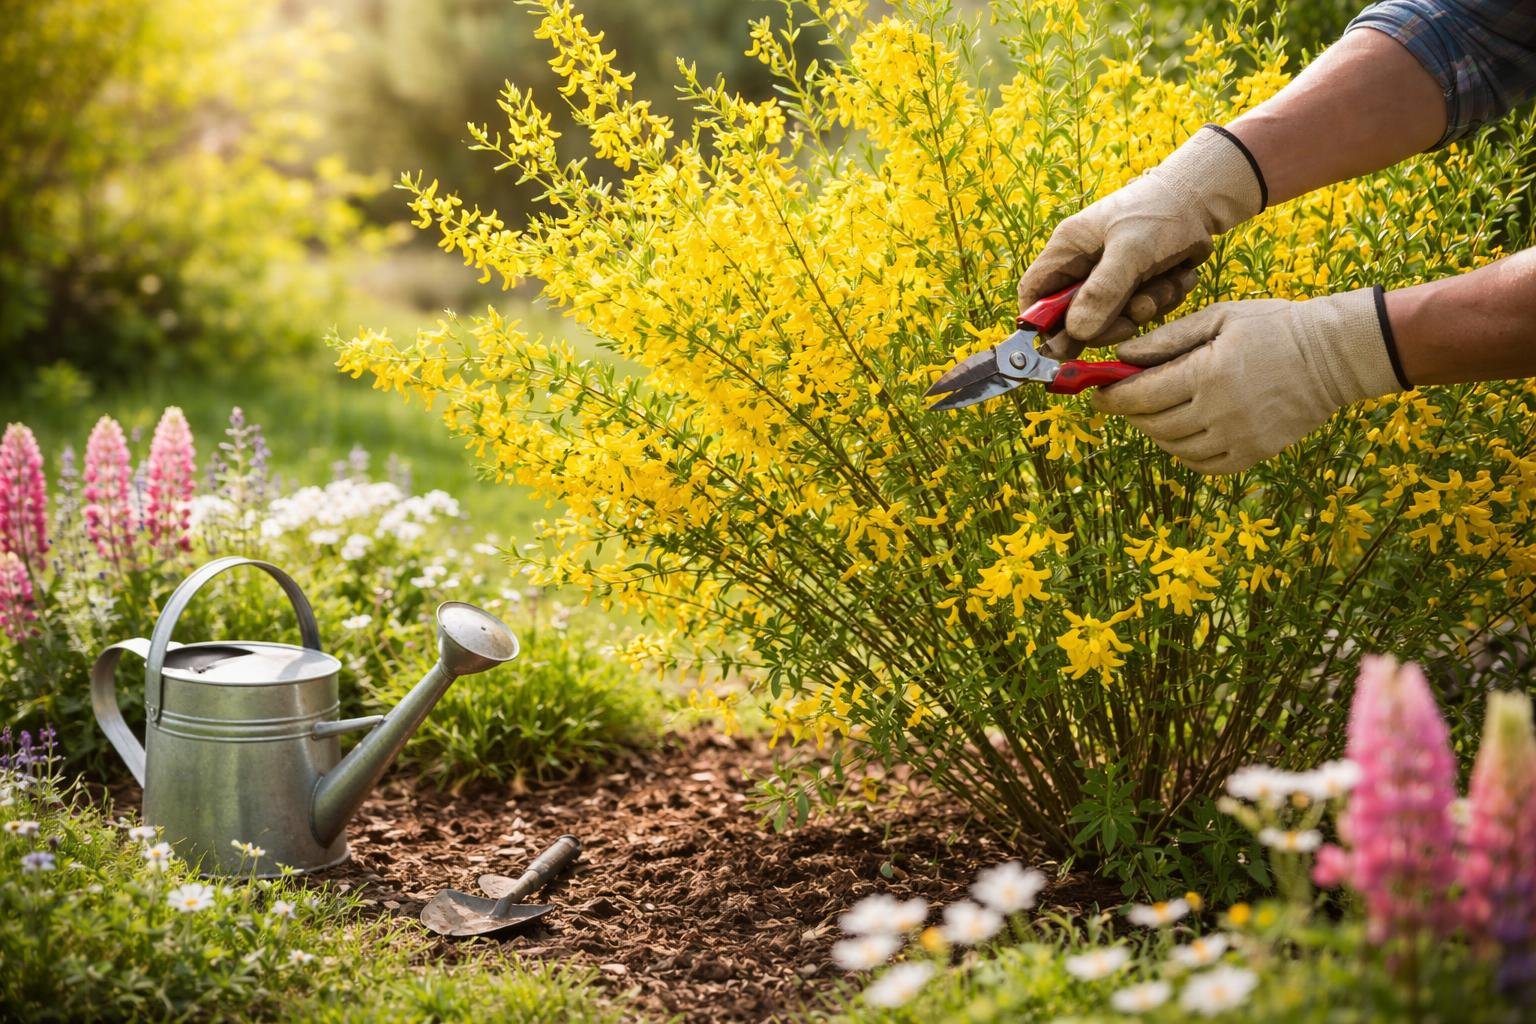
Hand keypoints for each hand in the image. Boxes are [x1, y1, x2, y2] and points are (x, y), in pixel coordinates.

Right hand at [1019, 127, 1262, 357]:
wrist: (1202, 199)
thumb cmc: (1160, 213)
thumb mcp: (1131, 250)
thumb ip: (1103, 291)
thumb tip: (1077, 332)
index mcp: (1068, 250)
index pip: (1034, 293)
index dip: (1040, 323)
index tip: (1063, 345)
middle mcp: (1084, 267)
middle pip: (1074, 317)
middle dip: (1105, 323)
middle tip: (1131, 321)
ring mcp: (1110, 279)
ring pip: (1113, 318)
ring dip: (1144, 308)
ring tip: (1164, 282)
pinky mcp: (1137, 286)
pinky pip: (1142, 312)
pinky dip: (1163, 300)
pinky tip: (1176, 276)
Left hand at [1091, 288, 1405, 473]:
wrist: (1335, 354)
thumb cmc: (1274, 326)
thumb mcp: (1219, 318)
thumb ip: (1166, 340)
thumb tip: (1121, 357)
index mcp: (1207, 373)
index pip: (1140, 395)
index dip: (1112, 396)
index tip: (1097, 392)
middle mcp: (1220, 411)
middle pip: (1153, 424)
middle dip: (1131, 412)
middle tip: (1124, 399)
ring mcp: (1239, 437)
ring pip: (1174, 447)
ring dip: (1155, 431)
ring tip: (1155, 411)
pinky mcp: (1255, 453)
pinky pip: (1204, 464)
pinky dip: (1185, 452)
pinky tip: (1184, 432)